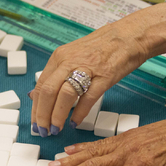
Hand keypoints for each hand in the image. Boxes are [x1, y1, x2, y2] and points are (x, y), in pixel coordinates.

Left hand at [30, 24, 146, 136]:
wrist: (130, 34)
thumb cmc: (101, 47)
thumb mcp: (71, 55)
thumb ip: (55, 74)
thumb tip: (37, 95)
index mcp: (59, 57)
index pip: (40, 86)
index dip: (35, 109)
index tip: (35, 123)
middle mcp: (69, 62)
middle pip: (48, 92)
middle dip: (42, 116)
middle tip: (43, 130)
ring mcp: (88, 68)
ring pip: (65, 96)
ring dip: (57, 116)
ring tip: (56, 129)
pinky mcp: (105, 76)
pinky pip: (88, 98)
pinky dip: (79, 113)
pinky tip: (75, 122)